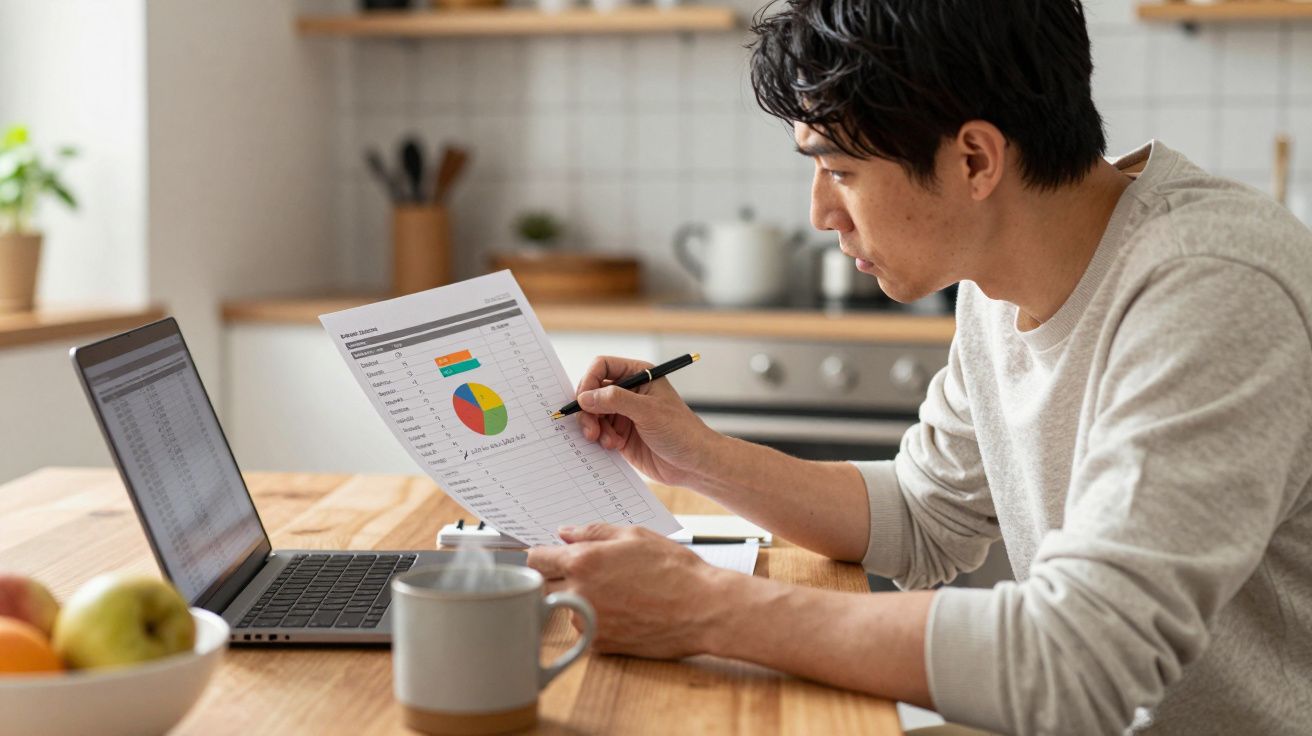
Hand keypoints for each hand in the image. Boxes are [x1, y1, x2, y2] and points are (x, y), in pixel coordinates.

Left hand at [528, 524, 726, 658]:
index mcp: (583, 562)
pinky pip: (582, 628)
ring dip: (576, 598)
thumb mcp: (634, 535)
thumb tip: (564, 533)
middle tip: (586, 571)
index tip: (551, 555)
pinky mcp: (598, 645)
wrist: (702, 609)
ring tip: (613, 590)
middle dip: (556, 576)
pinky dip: (593, 618)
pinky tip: (621, 609)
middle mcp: (577, 594)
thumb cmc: (673, 569)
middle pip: (541, 585)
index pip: (535, 558)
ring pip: (562, 608)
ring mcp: (586, 623)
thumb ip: (593, 532)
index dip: (542, 554)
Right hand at [573, 355, 718, 486]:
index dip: (589, 381)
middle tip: (590, 428)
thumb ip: (615, 400)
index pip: (602, 367)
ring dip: (594, 427)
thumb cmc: (681, 431)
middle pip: (592, 391)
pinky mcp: (621, 434)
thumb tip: (585, 397)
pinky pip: (598, 431)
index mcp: (639, 375)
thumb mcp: (648, 411)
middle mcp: (629, 391)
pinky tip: (614, 446)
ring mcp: (624, 413)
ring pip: (592, 413)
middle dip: (588, 410)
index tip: (583, 401)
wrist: (693, 464)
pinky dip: (600, 439)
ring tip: (607, 441)